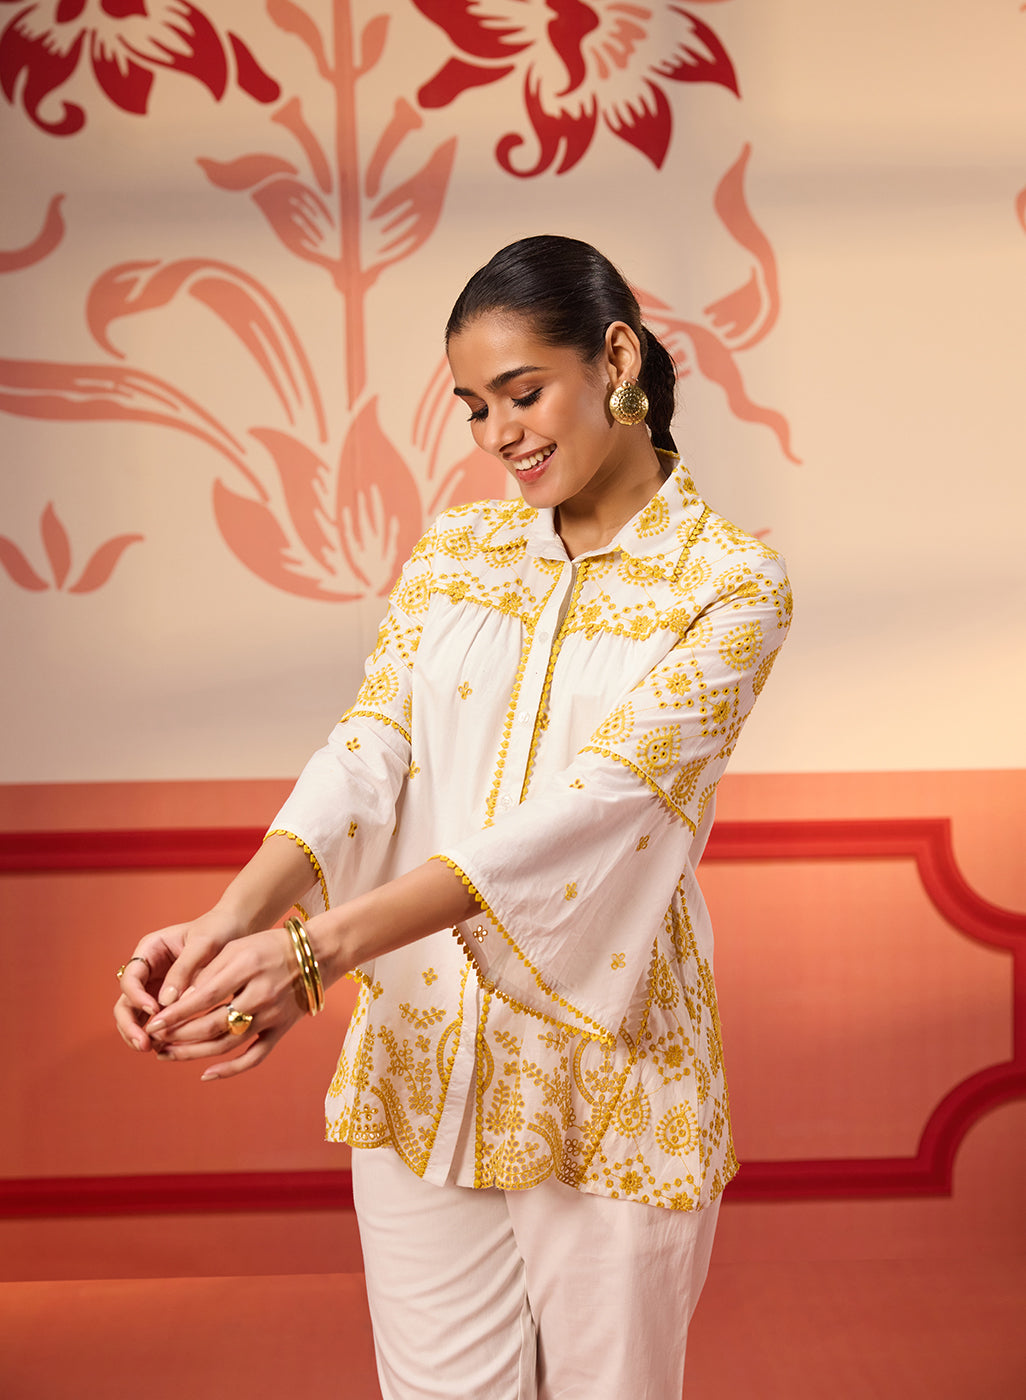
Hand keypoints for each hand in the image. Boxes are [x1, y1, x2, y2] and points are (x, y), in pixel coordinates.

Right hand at [113, 907, 245, 1052]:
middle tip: (144, 1043)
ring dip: (139, 1034)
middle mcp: (148, 970)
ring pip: (136, 1016)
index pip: (130, 979)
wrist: (237, 930)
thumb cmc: (219, 930)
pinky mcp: (169, 1001)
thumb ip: (183, 970)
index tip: (155, 1010)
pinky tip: (167, 1047)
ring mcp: (156, 987)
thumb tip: (165, 1003)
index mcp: (149, 950)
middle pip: (126, 1002)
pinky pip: (157, 1021)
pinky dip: (158, 1035)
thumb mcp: (203, 944)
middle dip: (130, 1024)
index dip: (137, 997)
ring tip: (152, 1049)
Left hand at [143, 925, 305, 1079]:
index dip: (177, 1012)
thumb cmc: (270, 946)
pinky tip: (206, 1074)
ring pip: (228, 1044)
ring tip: (166, 1054)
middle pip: (213, 1024)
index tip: (154, 1022)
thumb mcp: (238, 947)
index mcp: (248, 967)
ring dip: (194, 1053)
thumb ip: (210, 972)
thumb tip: (180, 1001)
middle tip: (154, 1038)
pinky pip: (255, 1056)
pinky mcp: (281, 1030)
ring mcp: (273, 1016)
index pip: (205, 995)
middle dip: (179, 1035)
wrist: (318, 955)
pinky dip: (231, 1069)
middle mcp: (261, 994)